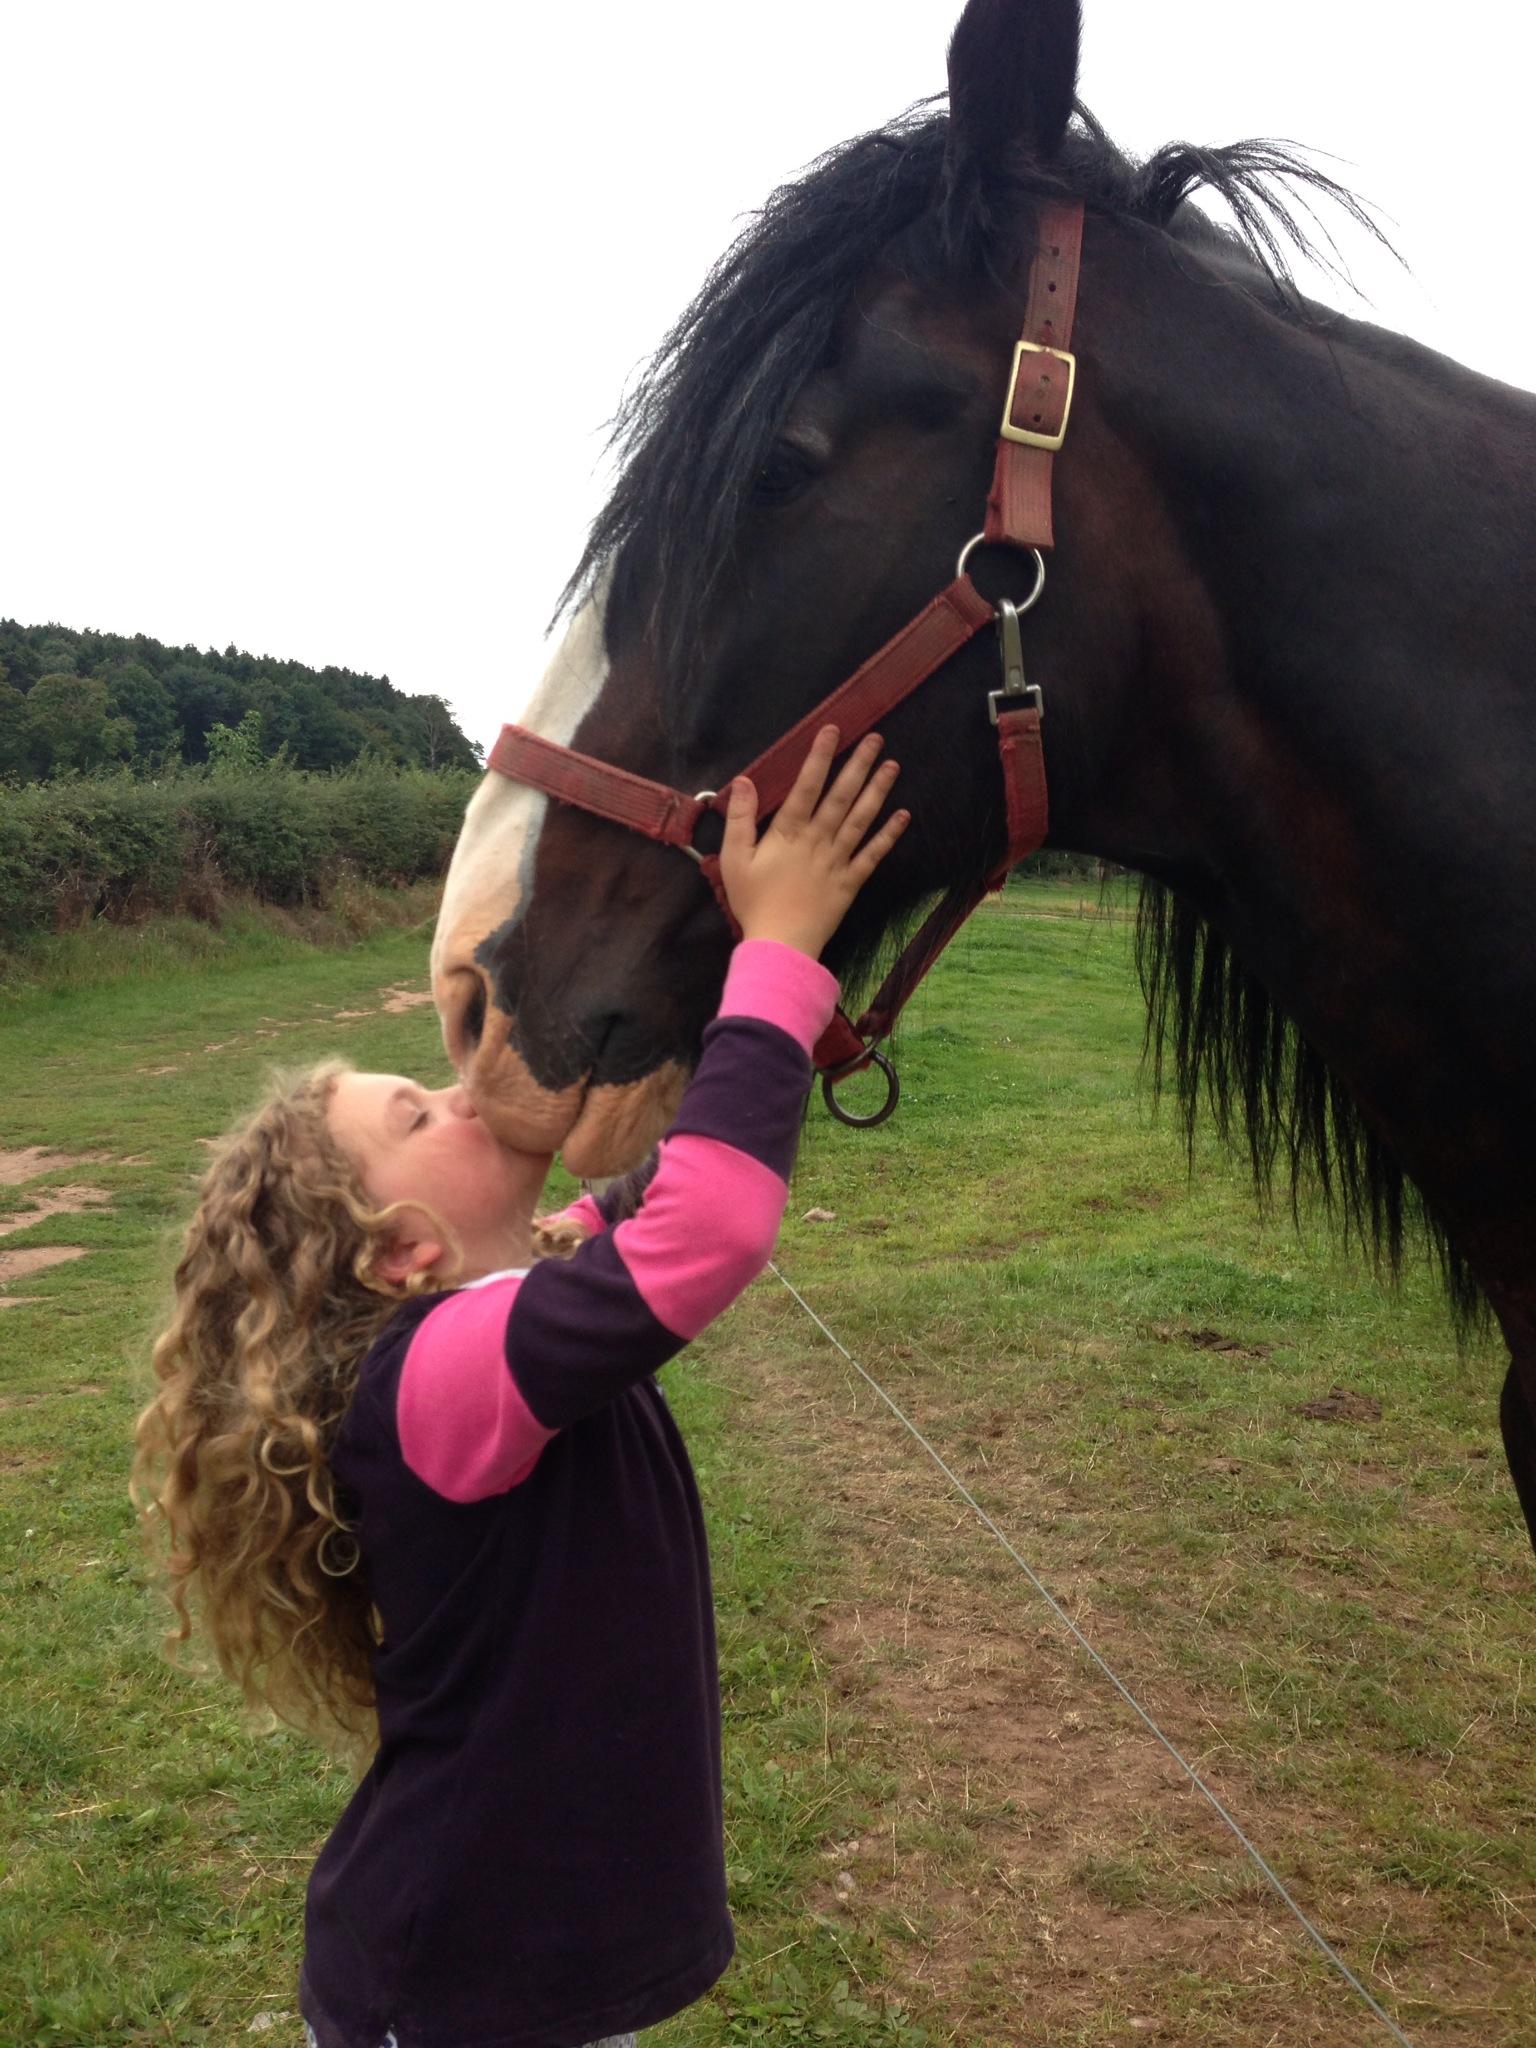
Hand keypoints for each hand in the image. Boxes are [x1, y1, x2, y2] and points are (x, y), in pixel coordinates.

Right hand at [717, 726, 909, 957]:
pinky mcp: (850, 882)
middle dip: (858, 765)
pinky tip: (904, 815)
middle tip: (876, 738)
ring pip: (860, 819)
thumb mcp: (733, 859)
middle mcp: (817, 840)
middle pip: (841, 796)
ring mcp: (837, 860)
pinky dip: (888, 835)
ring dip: (878, 791)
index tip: (833, 730)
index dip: (820, 756)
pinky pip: (873, 855)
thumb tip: (743, 781)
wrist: (780, 944)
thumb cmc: (753, 902)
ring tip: (892, 765)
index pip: (806, 786)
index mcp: (787, 832)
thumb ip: (739, 818)